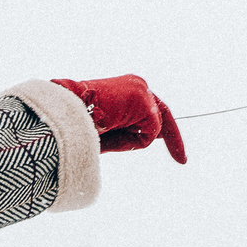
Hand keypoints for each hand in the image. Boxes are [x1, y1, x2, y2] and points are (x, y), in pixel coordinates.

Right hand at [50, 75, 186, 162]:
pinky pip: (150, 132)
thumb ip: (130, 131)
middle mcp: (137, 85)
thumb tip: (153, 136)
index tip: (180, 155)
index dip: (167, 132)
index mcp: (127, 90)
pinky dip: (133, 140)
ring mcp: (141, 89)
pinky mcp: (142, 99)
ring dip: (132, 140)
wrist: (63, 117)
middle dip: (173, 138)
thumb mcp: (110, 131)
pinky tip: (112, 130)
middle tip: (183, 160)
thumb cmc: (78, 127)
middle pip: (161, 116)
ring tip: (106, 133)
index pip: (153, 111)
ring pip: (153, 128)